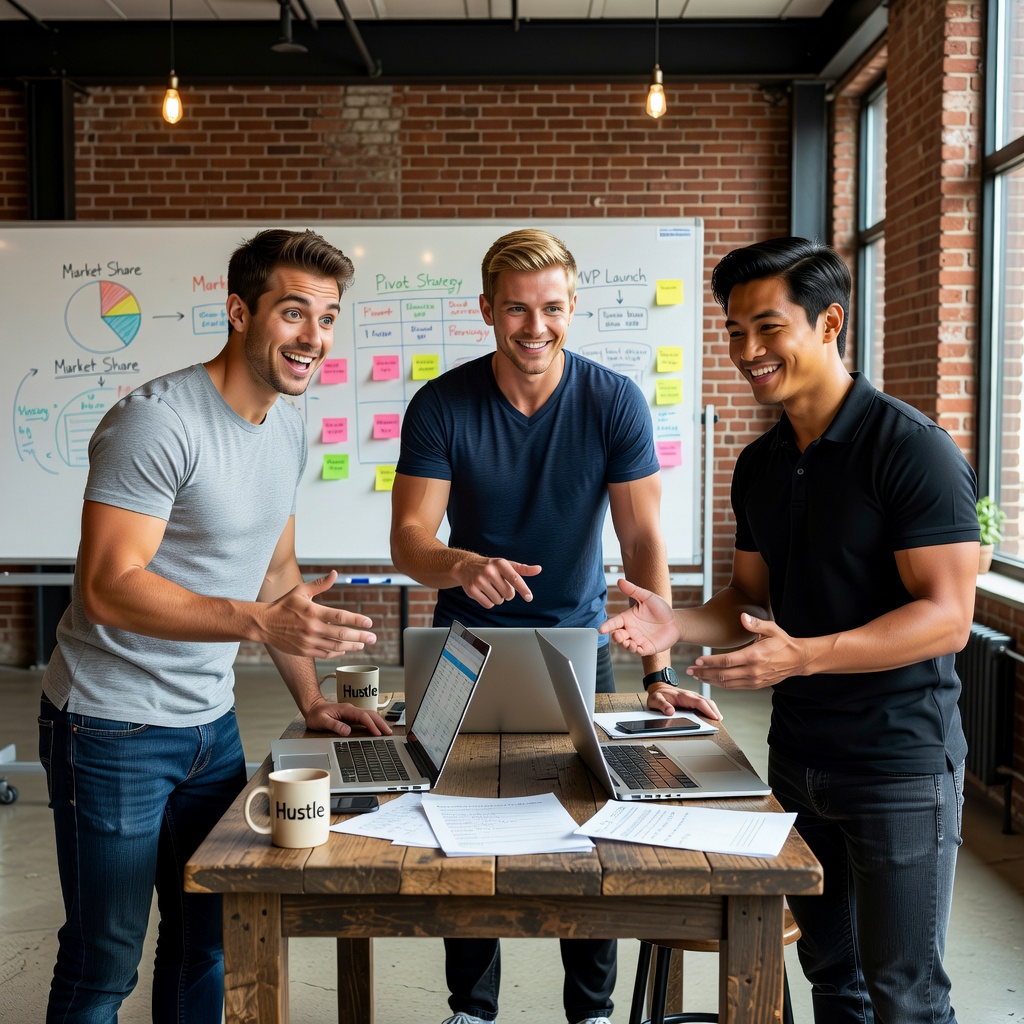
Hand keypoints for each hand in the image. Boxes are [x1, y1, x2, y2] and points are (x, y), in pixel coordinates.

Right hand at [259, 571, 375, 657]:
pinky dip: (338, 653)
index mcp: (313, 612)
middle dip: (361, 637)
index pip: (340, 617)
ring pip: (336, 646)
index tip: (369, 623)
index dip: (357, 620)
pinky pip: (326, 654)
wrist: (264, 624)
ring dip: (352, 646)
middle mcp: (312, 628)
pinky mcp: (305, 651)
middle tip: (374, 638)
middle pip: (342, 634)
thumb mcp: (300, 591)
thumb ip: (320, 584)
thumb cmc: (283, 605)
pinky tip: (345, 649)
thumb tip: (335, 573)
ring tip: (363, 644)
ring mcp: (309, 641)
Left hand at [303, 697, 391, 736]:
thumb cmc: (316, 714)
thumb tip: (347, 731)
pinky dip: (374, 723)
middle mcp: (351, 709)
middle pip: (371, 714)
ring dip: (379, 722)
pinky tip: (377, 729)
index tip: (377, 733)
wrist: (313, 707)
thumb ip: (334, 725)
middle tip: (389, 732)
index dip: (371, 724)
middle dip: (381, 723)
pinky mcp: (352, 716)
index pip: (363, 716)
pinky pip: (366, 718)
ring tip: (387, 731)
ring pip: (370, 715)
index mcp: (346, 710)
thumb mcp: (322, 721)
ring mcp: (352, 712)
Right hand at [455, 557, 541, 608]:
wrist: (466, 566)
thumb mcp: (506, 564)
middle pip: (508, 594)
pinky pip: (488, 605)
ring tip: (491, 588)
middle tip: (500, 586)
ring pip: (498, 601)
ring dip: (498, 598)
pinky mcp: (472, 591)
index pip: (515, 578)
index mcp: (500, 564)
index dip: (523, 589)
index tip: (529, 597)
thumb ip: (522, 569)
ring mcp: (479, 581)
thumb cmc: (490, 566)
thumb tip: (538, 569)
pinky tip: (485, 592)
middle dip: (507, 593)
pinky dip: (489, 602)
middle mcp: (489, 571)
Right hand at [598, 578, 679, 655]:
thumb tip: (619, 580)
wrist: (675, 621)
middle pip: (618, 636)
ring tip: (628, 643)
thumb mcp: (647, 597)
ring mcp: (638, 640)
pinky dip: (634, 650)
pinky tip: (635, 647)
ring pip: (626, 645)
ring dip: (625, 645)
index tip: (601, 629)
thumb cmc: (660, 608)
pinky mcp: (646, 648)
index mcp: (628, 618)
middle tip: (618, 636)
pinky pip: (638, 651)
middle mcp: (630, 630)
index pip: (614, 623)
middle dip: (616, 637)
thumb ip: (633, 591)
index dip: (607, 626)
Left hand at [645, 682, 721, 719]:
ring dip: (714, 710)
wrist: (658, 688)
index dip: (708, 710)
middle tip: (719, 722)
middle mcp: (690, 695)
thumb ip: (662, 705)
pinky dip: (710, 709)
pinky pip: (704, 704)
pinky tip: (713, 716)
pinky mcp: (693, 700)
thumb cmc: (658, 695)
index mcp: (683, 696)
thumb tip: (670, 711)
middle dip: (714, 711)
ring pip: (707, 702)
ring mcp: (692, 697)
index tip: (714, 717)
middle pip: (706, 701)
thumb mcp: (655, 700)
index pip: (699, 702)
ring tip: (718, 721)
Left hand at [685, 613, 805, 689]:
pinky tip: (712, 680)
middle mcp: (753, 670)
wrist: (798, 660)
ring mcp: (754, 680)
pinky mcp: (756, 685)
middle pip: (722, 675)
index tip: (697, 661)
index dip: (710, 662)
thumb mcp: (771, 629)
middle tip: (690, 671)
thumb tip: (742, 617)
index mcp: (754, 656)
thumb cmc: (784, 642)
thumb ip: (755, 624)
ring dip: (710, 681)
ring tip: (697, 676)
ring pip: (727, 684)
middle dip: (704, 673)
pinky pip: (734, 687)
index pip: (726, 661)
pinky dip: (721, 684)